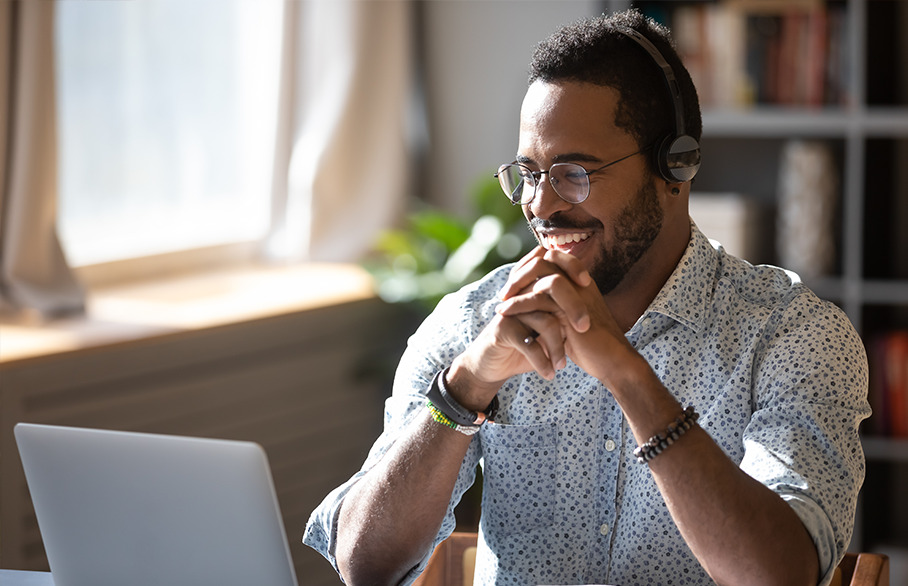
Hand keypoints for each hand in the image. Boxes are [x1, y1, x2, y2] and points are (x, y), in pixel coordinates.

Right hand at [445, 247, 590, 408]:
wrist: (493, 365)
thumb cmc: (525, 346)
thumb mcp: (547, 330)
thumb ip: (563, 315)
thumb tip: (596, 308)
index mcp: (532, 289)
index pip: (553, 264)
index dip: (572, 266)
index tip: (589, 284)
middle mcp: (521, 295)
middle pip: (551, 289)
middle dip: (573, 309)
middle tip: (584, 330)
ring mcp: (511, 311)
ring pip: (545, 321)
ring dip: (557, 346)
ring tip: (562, 365)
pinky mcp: (502, 330)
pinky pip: (529, 343)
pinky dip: (542, 361)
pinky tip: (549, 374)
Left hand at [495, 246, 636, 384]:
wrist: (611, 362)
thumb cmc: (591, 345)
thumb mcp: (570, 320)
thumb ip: (556, 305)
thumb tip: (533, 299)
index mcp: (581, 281)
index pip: (552, 257)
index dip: (530, 266)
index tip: (514, 283)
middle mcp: (580, 282)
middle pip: (545, 258)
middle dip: (520, 272)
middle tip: (504, 292)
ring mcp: (577, 293)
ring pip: (541, 273)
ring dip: (516, 285)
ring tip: (501, 301)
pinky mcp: (571, 310)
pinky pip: (539, 297)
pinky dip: (518, 303)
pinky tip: (504, 312)